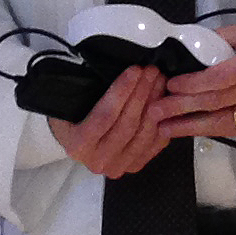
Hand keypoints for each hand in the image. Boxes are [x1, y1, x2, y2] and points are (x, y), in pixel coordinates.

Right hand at [50, 65, 170, 176]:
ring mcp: (118, 166)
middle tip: (151, 71)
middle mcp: (98, 161)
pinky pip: (155, 143)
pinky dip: (162, 120)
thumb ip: (89, 89)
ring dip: (155, 104)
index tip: (135, 70)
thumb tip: (118, 68)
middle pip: (127, 124)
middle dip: (142, 93)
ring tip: (159, 80)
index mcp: (78, 145)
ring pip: (144, 133)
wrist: (74, 138)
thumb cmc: (72, 114)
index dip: (122, 91)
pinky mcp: (135, 166)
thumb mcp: (70, 101)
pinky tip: (165, 100)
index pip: (105, 116)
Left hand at [155, 20, 235, 138]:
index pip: (220, 76)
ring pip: (225, 122)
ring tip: (165, 129)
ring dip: (192, 127)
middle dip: (182, 108)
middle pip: (217, 102)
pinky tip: (195, 131)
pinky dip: (215, 132)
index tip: (170, 86)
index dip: (192, 84)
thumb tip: (195, 44)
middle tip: (155, 112)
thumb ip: (227, 36)